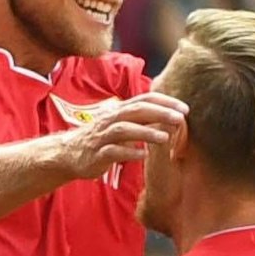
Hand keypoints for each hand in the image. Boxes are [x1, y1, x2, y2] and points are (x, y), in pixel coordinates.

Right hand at [50, 92, 183, 179]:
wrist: (69, 154)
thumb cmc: (102, 140)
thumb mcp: (122, 126)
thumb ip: (143, 120)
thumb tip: (170, 116)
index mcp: (120, 111)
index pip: (144, 99)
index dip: (165, 102)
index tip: (185, 108)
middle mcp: (111, 120)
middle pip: (136, 111)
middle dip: (159, 113)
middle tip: (180, 118)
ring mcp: (103, 137)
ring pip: (124, 129)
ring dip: (146, 132)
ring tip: (165, 137)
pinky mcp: (97, 154)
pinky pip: (113, 151)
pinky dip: (129, 152)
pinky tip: (143, 155)